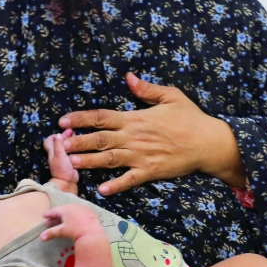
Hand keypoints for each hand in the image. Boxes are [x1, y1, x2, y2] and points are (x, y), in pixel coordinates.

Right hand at [40, 204, 102, 242]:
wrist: (92, 233)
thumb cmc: (75, 231)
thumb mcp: (62, 231)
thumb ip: (51, 233)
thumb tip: (41, 238)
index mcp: (65, 209)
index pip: (54, 211)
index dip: (49, 214)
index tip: (44, 216)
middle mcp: (73, 206)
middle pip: (62, 211)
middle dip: (56, 216)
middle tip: (49, 221)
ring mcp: (82, 208)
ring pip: (70, 211)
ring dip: (64, 216)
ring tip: (60, 222)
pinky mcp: (89, 212)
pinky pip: (78, 212)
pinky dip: (73, 216)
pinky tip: (72, 221)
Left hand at [43, 129, 78, 185]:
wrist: (67, 182)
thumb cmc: (61, 169)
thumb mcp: (59, 155)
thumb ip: (58, 145)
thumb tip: (58, 134)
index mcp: (51, 151)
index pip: (49, 140)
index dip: (55, 135)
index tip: (63, 133)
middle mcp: (56, 153)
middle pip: (58, 141)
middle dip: (65, 136)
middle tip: (72, 132)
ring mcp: (63, 157)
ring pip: (65, 145)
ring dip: (70, 140)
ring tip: (76, 135)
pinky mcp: (70, 160)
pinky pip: (71, 150)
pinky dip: (74, 146)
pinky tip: (79, 144)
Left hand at [59, 72, 244, 194]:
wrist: (209, 142)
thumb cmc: (190, 118)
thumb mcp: (170, 96)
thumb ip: (146, 89)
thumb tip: (128, 77)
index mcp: (135, 118)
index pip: (102, 117)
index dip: (81, 119)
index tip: (63, 122)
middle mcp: (133, 137)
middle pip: (99, 140)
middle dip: (77, 142)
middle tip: (58, 145)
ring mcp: (140, 156)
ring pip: (108, 159)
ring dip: (89, 161)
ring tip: (70, 163)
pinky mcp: (150, 172)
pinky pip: (129, 179)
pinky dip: (115, 185)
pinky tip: (102, 189)